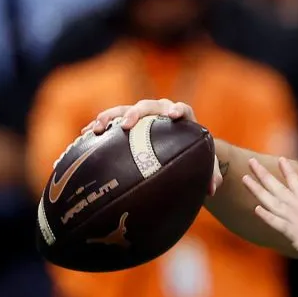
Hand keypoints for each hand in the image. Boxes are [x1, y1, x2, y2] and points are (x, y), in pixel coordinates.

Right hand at [81, 99, 220, 194]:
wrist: (178, 148)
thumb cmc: (193, 154)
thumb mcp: (204, 164)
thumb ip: (211, 173)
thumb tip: (212, 190)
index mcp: (182, 117)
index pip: (182, 109)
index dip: (178, 109)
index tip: (173, 115)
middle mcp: (160, 112)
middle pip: (148, 106)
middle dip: (136, 113)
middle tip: (126, 124)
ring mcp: (142, 116)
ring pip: (124, 110)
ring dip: (110, 116)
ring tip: (97, 127)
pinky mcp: (126, 123)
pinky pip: (110, 121)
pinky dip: (98, 125)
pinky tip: (85, 135)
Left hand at [242, 157, 297, 278]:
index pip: (297, 185)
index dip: (287, 172)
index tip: (279, 159)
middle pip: (280, 188)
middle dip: (264, 174)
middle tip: (251, 160)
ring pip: (274, 202)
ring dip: (258, 189)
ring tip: (245, 177)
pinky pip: (280, 224)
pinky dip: (268, 217)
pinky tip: (256, 209)